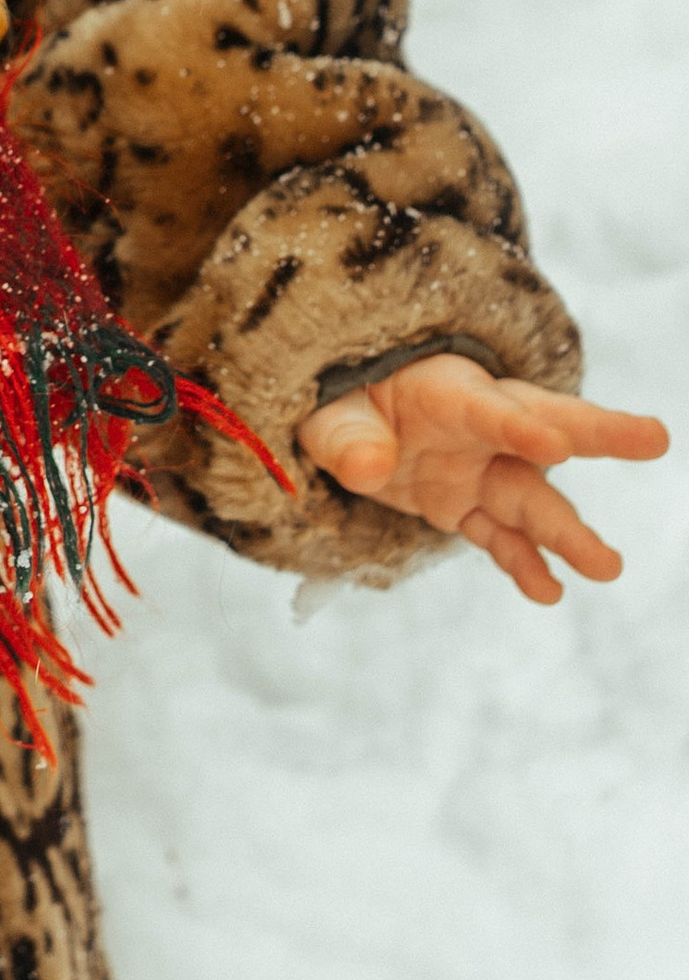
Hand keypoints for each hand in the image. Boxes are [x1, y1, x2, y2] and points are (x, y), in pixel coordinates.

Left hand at [297, 352, 667, 604]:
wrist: (344, 417)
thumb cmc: (343, 399)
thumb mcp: (326, 409)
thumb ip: (345, 434)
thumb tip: (369, 467)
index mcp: (445, 388)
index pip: (487, 406)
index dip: (519, 424)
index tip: (556, 443)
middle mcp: (477, 428)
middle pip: (545, 428)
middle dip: (600, 432)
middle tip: (654, 437)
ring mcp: (478, 469)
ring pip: (532, 499)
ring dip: (568, 533)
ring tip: (608, 567)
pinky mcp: (467, 507)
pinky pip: (502, 538)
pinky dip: (524, 564)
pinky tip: (549, 591)